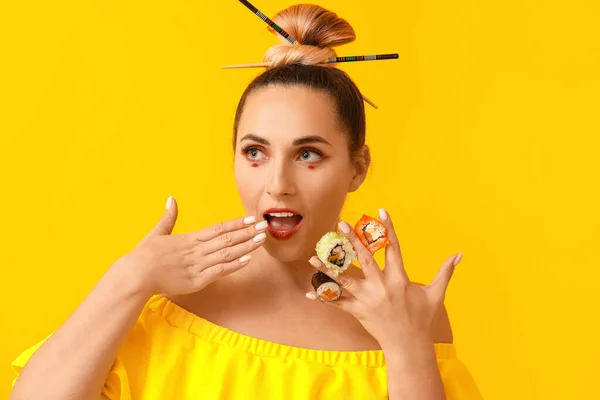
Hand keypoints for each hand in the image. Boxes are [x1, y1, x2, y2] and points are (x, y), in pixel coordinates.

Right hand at [115, 196, 267, 296]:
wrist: (135, 274)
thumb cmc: (144, 255)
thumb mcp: (157, 232)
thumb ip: (168, 217)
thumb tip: (171, 198)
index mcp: (190, 238)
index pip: (218, 228)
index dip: (236, 224)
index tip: (250, 219)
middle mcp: (197, 250)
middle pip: (227, 239)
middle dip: (247, 233)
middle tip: (265, 226)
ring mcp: (198, 265)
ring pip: (227, 254)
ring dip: (246, 246)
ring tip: (261, 240)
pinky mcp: (197, 280)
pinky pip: (219, 271)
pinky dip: (234, 265)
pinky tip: (247, 260)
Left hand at [306, 208, 461, 347]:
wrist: (409, 345)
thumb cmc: (422, 318)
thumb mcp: (436, 294)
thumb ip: (445, 273)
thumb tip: (459, 255)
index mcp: (399, 278)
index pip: (393, 248)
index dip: (387, 228)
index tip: (380, 211)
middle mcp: (381, 286)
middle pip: (364, 259)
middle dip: (352, 240)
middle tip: (341, 224)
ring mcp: (367, 299)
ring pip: (343, 280)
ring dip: (327, 268)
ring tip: (312, 257)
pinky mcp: (357, 311)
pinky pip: (337, 303)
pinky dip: (323, 297)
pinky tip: (308, 290)